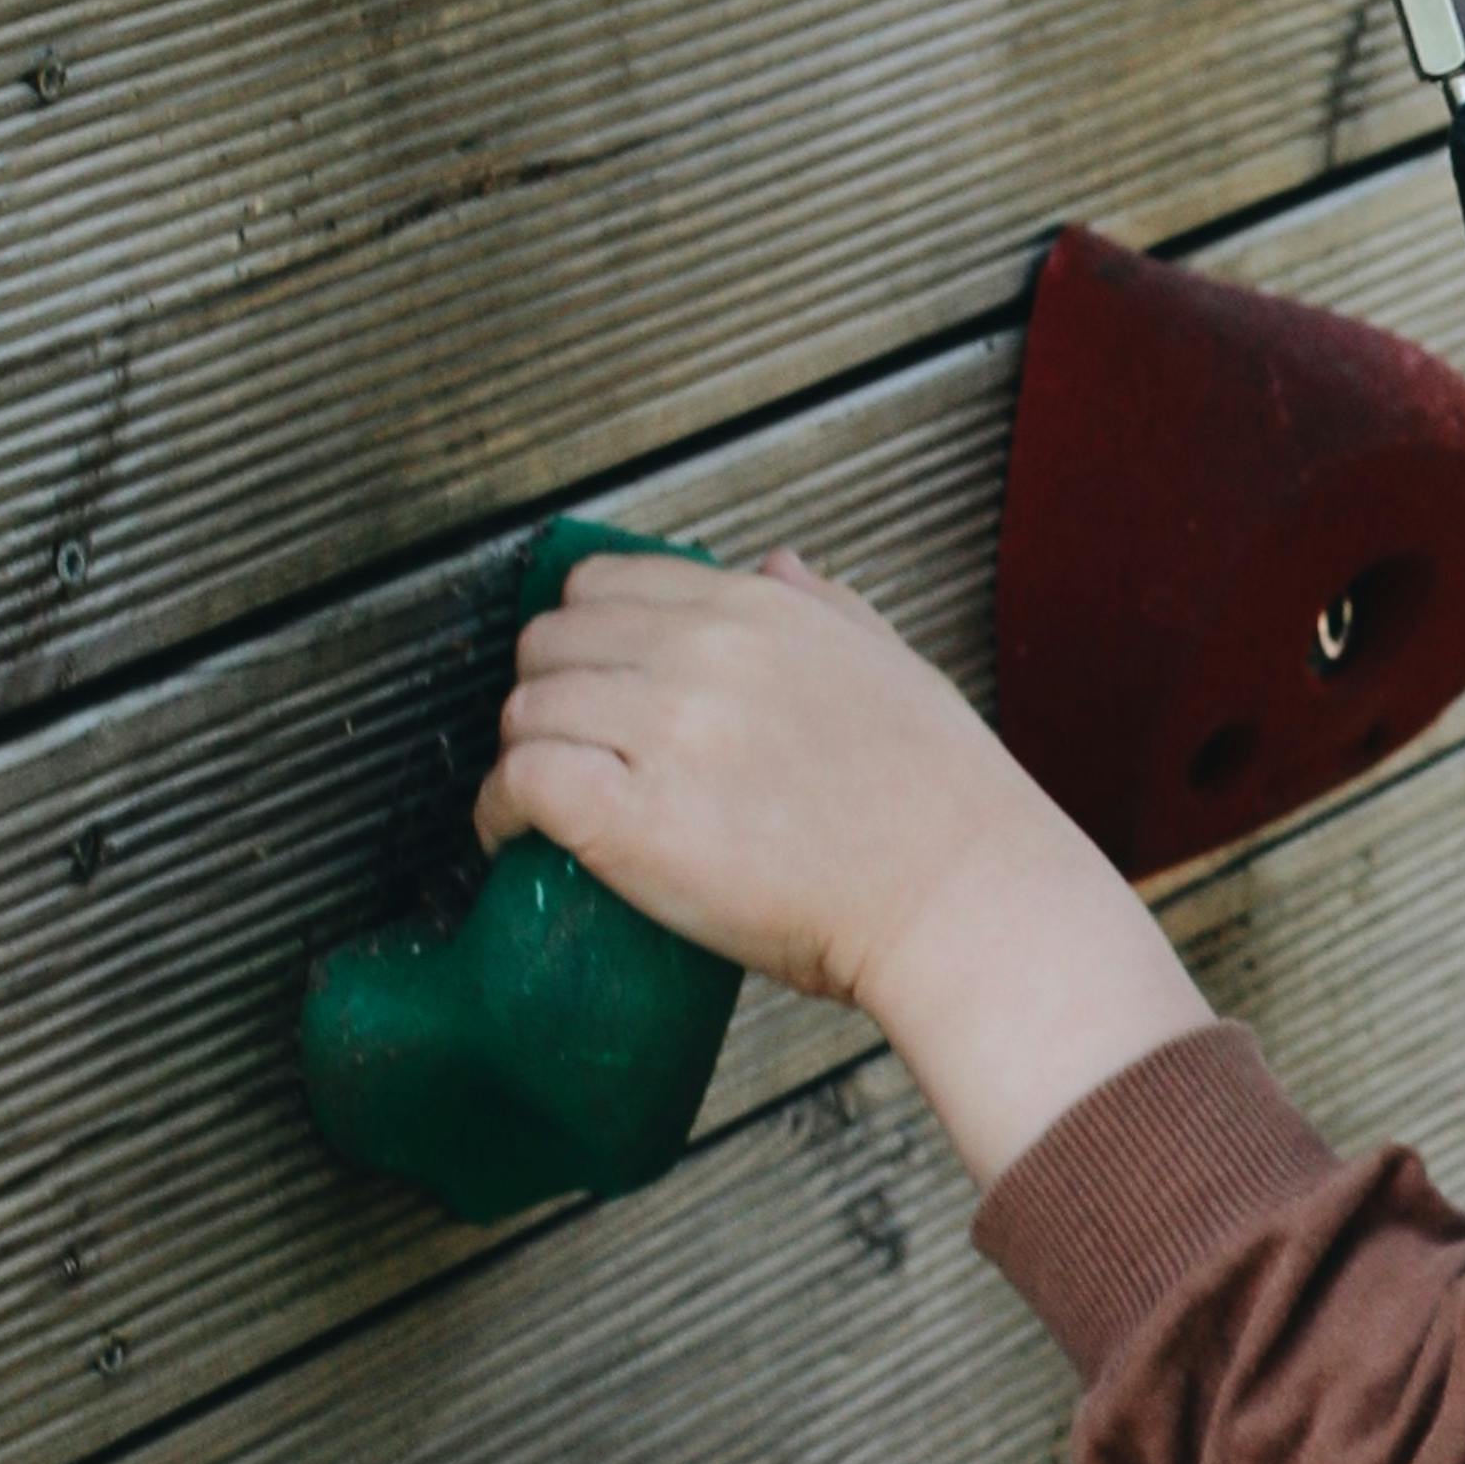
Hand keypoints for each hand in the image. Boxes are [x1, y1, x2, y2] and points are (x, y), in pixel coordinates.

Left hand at [485, 550, 1202, 1189]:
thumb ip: (824, 606)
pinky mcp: (635, 818)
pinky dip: (501, 811)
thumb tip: (776, 565)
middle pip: (550, 641)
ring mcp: (666, 730)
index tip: (591, 689)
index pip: (606, 584)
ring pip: (526, 710)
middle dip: (549, 695)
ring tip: (543, 804)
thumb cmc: (943, 804)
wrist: (963, 898)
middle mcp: (701, 652)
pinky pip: (521, 782)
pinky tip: (516, 838)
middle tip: (571, 753)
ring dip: (524, 755)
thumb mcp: (892, 662)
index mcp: (756, 611)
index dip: (585, 640)